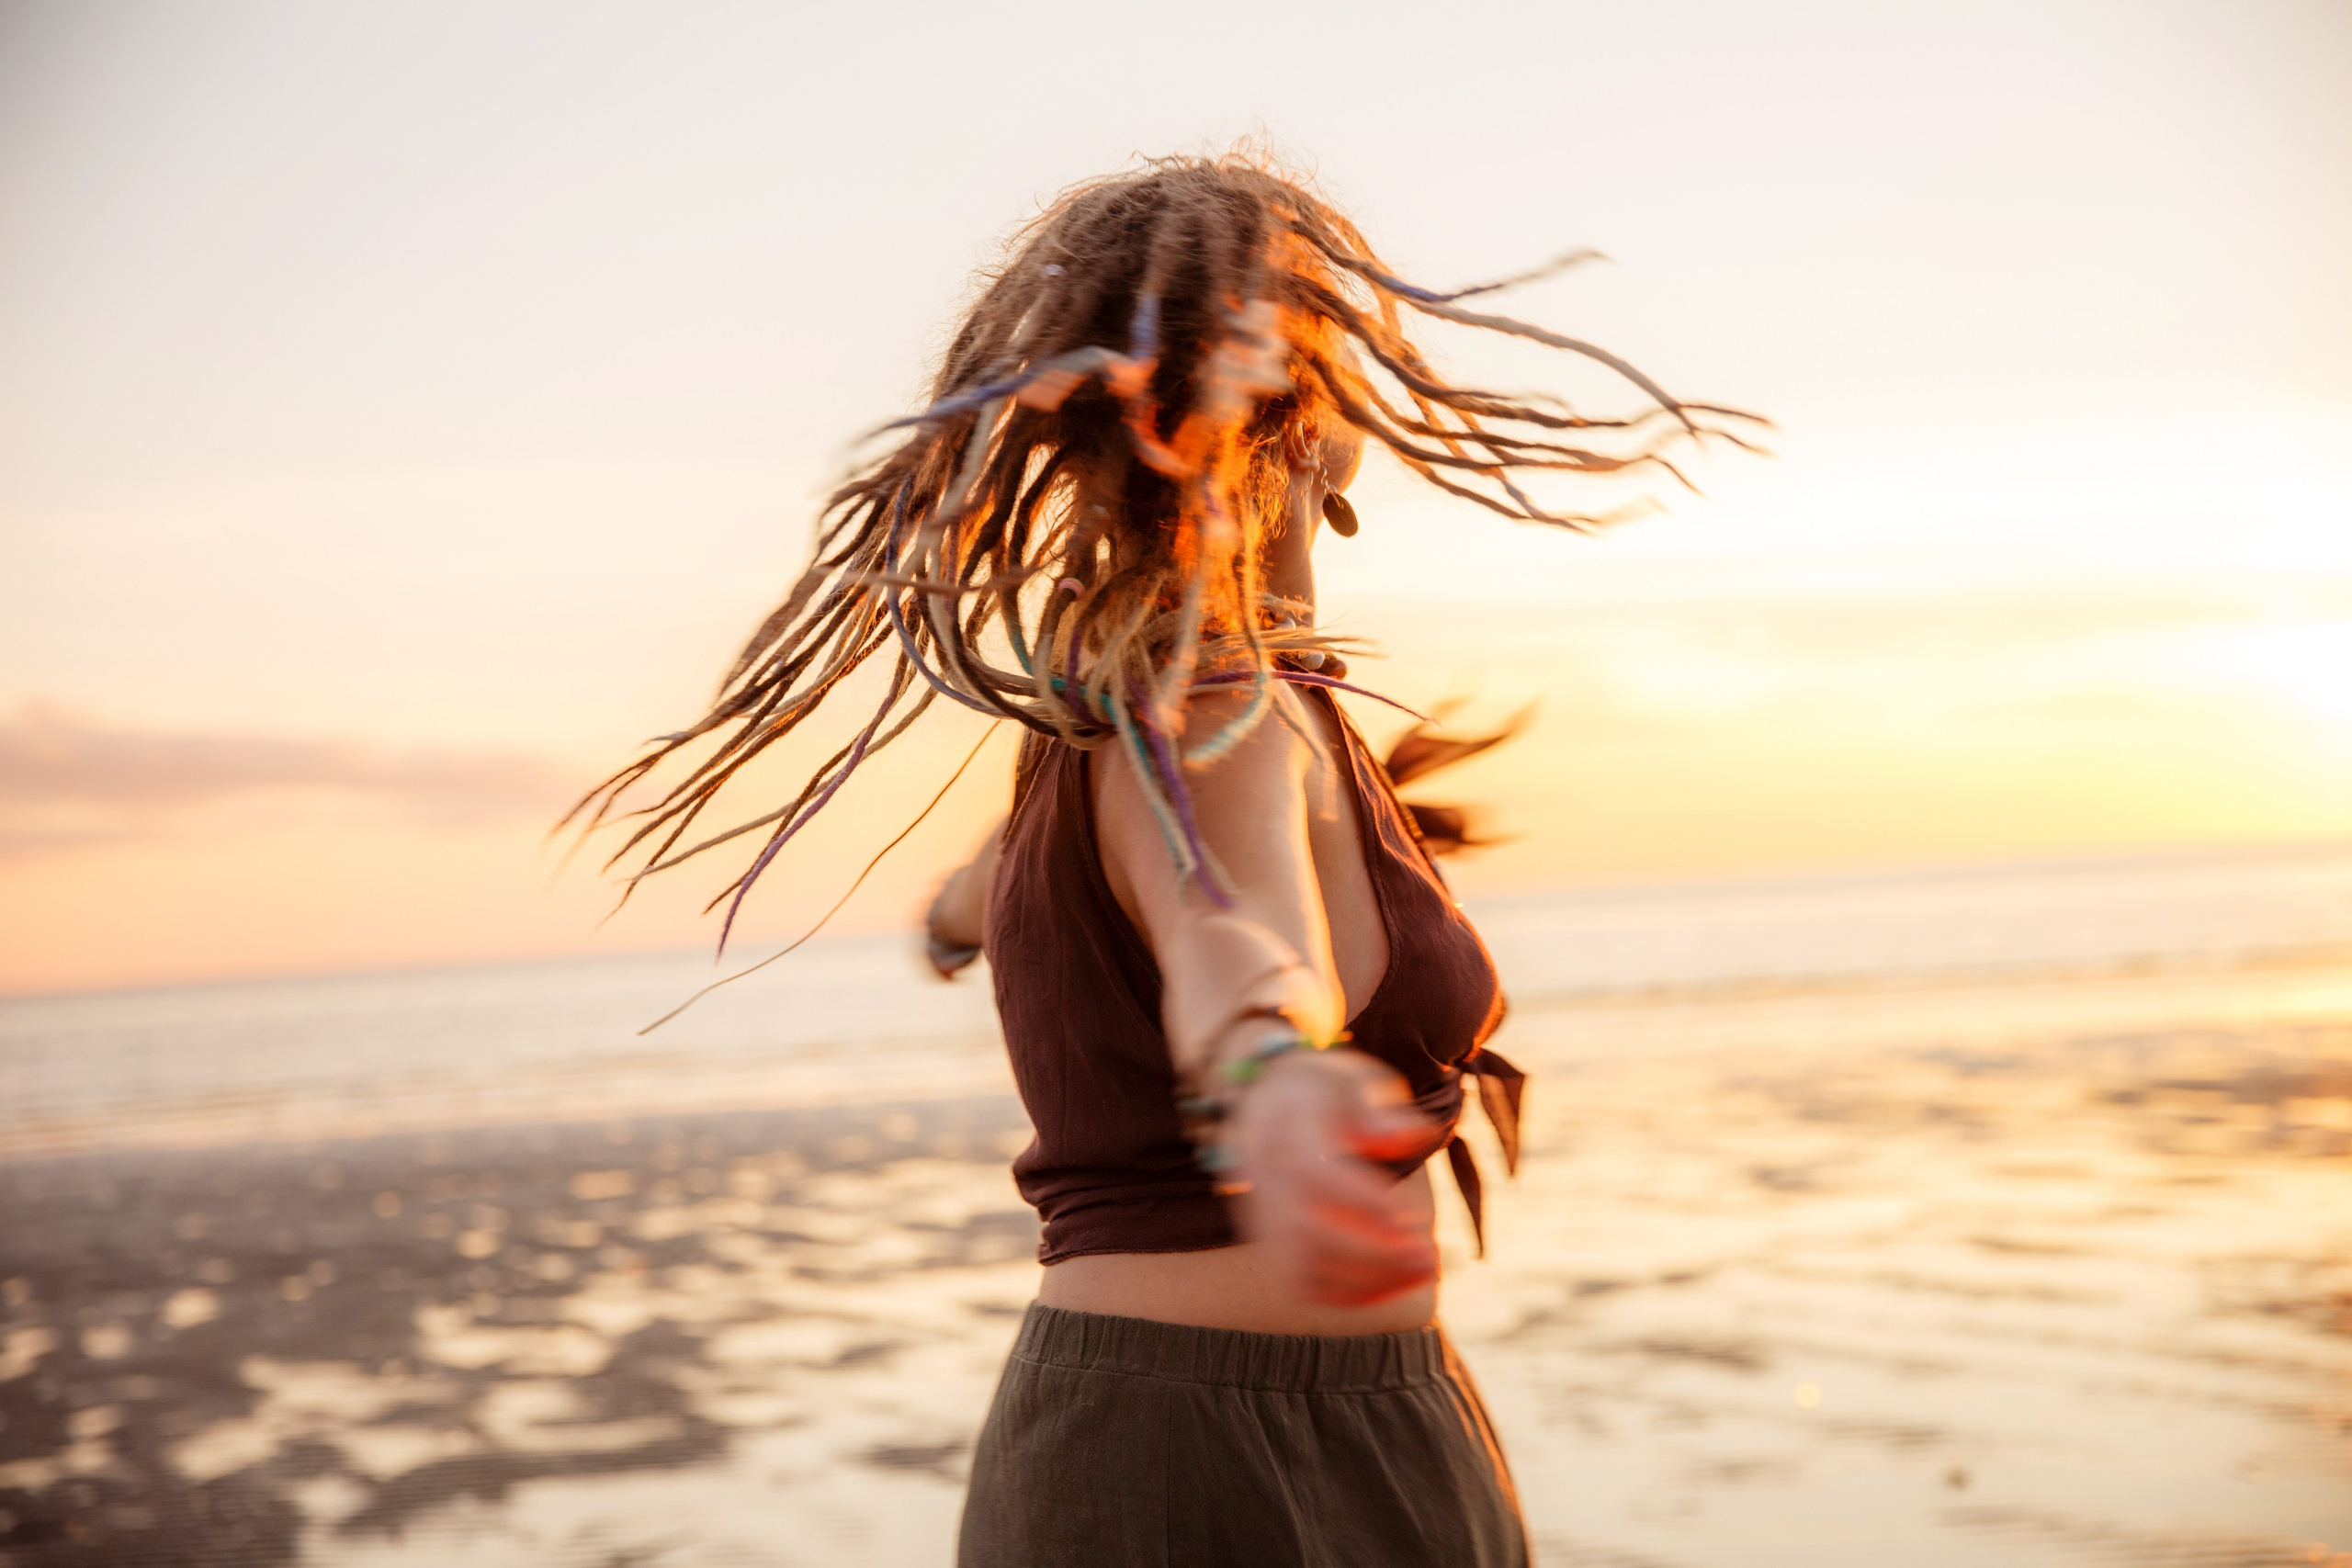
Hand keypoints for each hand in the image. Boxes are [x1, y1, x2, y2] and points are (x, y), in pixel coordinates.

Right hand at [1221, 1048, 1441, 1306]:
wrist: (1268, 1103)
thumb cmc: (1325, 1094)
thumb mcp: (1354, 1080)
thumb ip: (1379, 1110)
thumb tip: (1408, 1134)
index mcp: (1286, 1127)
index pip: (1314, 1172)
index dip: (1364, 1202)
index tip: (1411, 1216)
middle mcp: (1265, 1175)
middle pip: (1304, 1227)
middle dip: (1372, 1251)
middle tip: (1427, 1253)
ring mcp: (1262, 1215)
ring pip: (1300, 1266)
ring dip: (1367, 1278)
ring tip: (1424, 1269)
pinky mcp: (1270, 1244)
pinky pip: (1302, 1285)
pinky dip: (1349, 1294)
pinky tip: (1396, 1282)